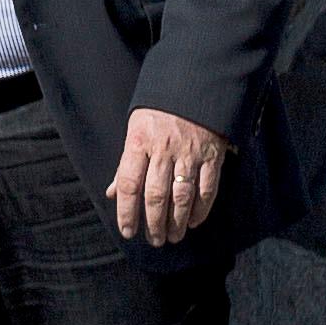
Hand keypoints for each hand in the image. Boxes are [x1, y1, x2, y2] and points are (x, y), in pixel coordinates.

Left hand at [108, 109, 230, 249]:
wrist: (195, 84)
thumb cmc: (159, 111)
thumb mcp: (135, 129)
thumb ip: (126, 163)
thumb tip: (113, 193)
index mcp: (139, 141)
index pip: (129, 183)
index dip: (126, 211)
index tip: (128, 231)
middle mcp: (163, 149)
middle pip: (156, 195)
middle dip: (153, 224)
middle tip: (154, 240)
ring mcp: (189, 153)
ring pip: (181, 197)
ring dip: (176, 222)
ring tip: (173, 237)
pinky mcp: (212, 155)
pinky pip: (207, 189)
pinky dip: (200, 210)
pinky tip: (193, 221)